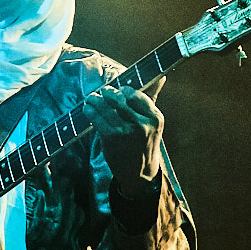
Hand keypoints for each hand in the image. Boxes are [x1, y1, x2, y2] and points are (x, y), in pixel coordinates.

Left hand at [82, 78, 165, 195]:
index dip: (123, 90)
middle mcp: (142, 124)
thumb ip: (152, 98)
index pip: (135, 94)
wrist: (139, 173)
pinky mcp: (111, 138)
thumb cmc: (144, 142)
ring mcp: (126, 131)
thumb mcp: (152, 122)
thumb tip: (162, 76)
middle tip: (103, 92)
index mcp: (155, 117)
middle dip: (107, 92)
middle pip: (118, 98)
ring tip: (92, 98)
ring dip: (95, 100)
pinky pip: (96, 118)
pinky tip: (88, 109)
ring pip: (105, 107)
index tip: (118, 89)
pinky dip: (89, 111)